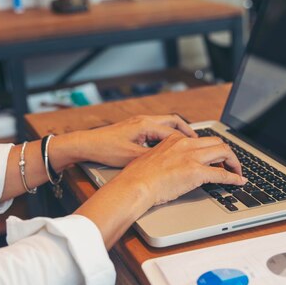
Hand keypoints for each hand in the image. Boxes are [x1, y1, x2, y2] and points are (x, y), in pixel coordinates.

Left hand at [50, 115, 196, 169]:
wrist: (86, 144)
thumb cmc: (105, 149)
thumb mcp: (131, 157)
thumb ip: (152, 158)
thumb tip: (170, 164)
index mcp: (146, 125)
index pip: (175, 130)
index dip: (189, 140)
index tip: (199, 148)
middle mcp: (144, 120)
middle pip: (174, 122)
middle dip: (188, 131)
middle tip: (199, 142)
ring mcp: (139, 123)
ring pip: (165, 124)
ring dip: (177, 132)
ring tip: (187, 143)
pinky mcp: (134, 128)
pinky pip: (157, 129)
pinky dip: (166, 135)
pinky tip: (168, 146)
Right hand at [108, 133, 246, 207]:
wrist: (135, 185)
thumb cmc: (138, 176)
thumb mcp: (153, 158)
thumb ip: (167, 156)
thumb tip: (173, 166)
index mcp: (175, 139)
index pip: (201, 140)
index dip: (211, 149)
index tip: (215, 157)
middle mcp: (186, 144)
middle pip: (217, 142)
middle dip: (227, 153)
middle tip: (230, 164)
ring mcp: (192, 157)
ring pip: (224, 152)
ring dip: (234, 162)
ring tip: (237, 172)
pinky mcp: (196, 172)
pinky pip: (222, 174)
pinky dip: (234, 177)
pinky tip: (239, 182)